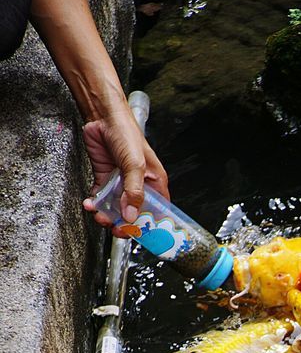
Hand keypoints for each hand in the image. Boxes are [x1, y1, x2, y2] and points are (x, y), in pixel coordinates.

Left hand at [82, 98, 168, 231]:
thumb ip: (133, 192)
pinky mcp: (106, 180)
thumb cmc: (127, 133)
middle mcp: (139, 186)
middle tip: (116, 229)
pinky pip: (101, 199)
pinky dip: (95, 204)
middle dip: (124, 224)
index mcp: (155, 183)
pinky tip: (90, 204)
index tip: (140, 235)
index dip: (150, 226)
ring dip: (107, 216)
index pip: (157, 212)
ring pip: (116, 209)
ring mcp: (121, 184)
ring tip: (100, 215)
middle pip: (134, 214)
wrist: (102, 117)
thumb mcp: (135, 165)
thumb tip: (130, 216)